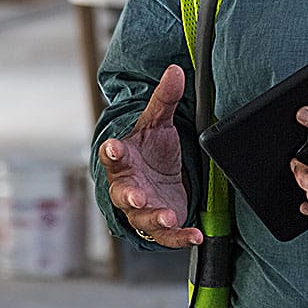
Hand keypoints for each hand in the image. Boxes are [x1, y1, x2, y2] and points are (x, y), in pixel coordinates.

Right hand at [98, 65, 202, 247]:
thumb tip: (175, 70)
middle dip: (129, 195)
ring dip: (154, 218)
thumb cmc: (151, 150)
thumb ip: (164, 99)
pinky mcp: (160, 224)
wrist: (159, 176)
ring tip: (167, 216)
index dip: (112, 152)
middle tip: (136, 195)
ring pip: (142, 218)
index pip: (112, 155)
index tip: (113, 146)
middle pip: (123, 193)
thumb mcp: (158, 123)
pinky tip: (195, 235)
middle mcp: (128, 185)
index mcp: (123, 159)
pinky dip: (179, 237)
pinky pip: (167, 235)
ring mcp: (142, 207)